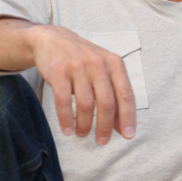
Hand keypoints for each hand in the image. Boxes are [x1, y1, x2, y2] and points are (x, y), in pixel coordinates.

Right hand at [27, 25, 136, 143]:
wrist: (53, 39)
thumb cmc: (84, 61)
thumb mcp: (104, 72)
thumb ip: (115, 96)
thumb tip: (123, 127)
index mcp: (115, 64)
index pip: (126, 95)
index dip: (128, 117)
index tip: (128, 136)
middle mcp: (98, 64)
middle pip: (107, 103)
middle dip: (105, 126)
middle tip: (102, 141)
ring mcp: (78, 67)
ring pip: (86, 104)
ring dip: (85, 125)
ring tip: (83, 134)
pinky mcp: (58, 71)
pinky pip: (63, 101)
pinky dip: (66, 119)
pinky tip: (68, 130)